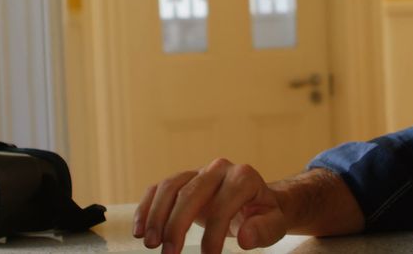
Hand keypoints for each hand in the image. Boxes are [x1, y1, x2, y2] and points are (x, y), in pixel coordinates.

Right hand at [133, 158, 286, 253]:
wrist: (256, 199)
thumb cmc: (263, 214)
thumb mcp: (274, 223)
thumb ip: (263, 230)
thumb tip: (244, 238)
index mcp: (244, 177)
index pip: (224, 204)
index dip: (214, 233)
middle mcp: (218, 168)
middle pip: (191, 192)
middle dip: (177, 225)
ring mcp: (198, 171)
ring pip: (170, 186)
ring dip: (156, 216)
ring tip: (150, 244)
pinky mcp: (182, 179)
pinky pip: (158, 188)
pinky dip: (146, 207)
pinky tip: (138, 230)